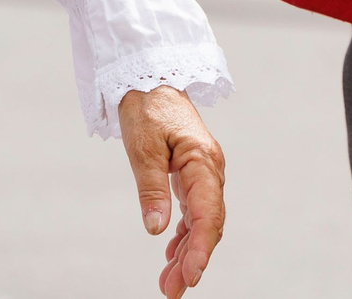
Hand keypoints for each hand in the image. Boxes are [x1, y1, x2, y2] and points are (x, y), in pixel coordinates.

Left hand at [119, 86, 225, 296]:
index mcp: (203, 161)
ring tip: (169, 283)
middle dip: (193, 260)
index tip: (190, 276)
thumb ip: (151, 187)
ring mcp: (201, 172)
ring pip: (201, 221)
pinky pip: (193, 210)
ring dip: (187, 252)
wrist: (146, 75)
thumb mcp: (142, 146)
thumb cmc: (145, 104)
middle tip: (172, 291)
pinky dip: (183, 234)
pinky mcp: (190, 173)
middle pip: (208, 224)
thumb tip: (155, 229)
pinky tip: (170, 254)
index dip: (201, 249)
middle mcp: (209, 170)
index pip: (208, 214)